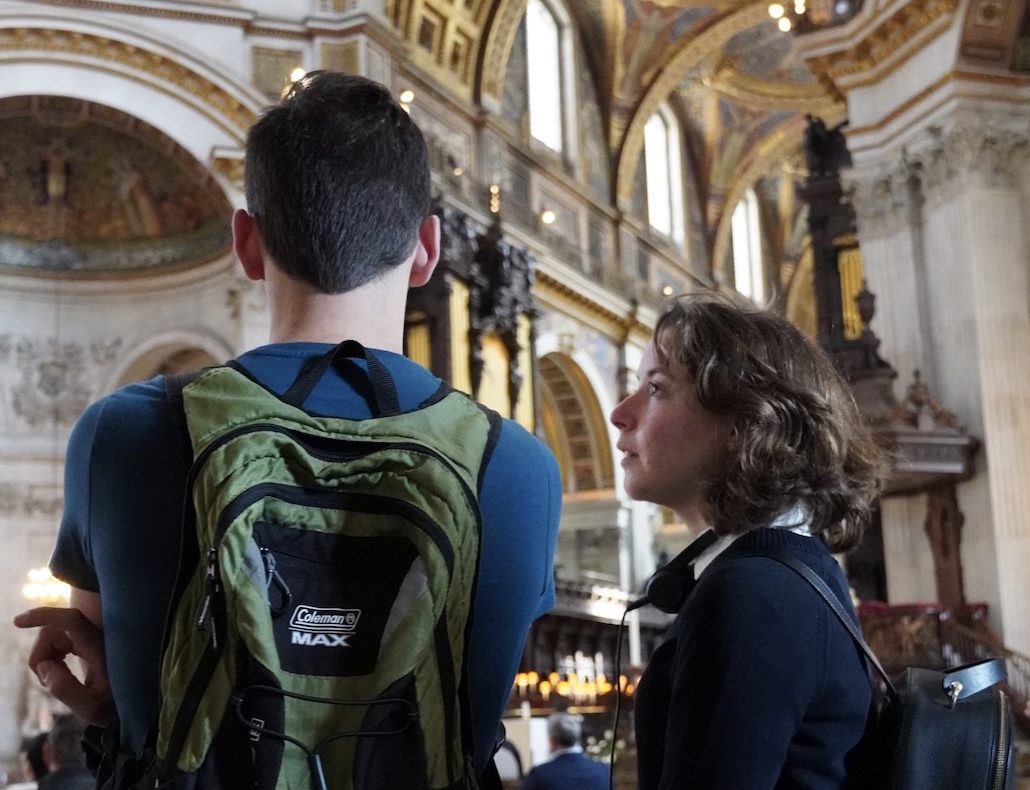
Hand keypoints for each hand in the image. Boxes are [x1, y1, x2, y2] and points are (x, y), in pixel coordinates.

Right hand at [14, 606, 114, 726]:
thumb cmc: (116, 706)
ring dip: (46, 658)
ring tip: (58, 680)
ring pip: (54, 637)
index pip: (71, 620)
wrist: (135, 702)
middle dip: (41, 655)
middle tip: (48, 681)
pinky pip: (59, 642)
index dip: (44, 615)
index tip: (19, 622)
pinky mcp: (86, 641)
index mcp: (98, 648)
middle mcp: (95, 636)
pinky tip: (60, 673)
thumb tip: (45, 667)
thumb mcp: (92, 707)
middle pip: (54, 631)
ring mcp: (91, 637)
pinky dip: (52, 657)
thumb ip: (66, 689)